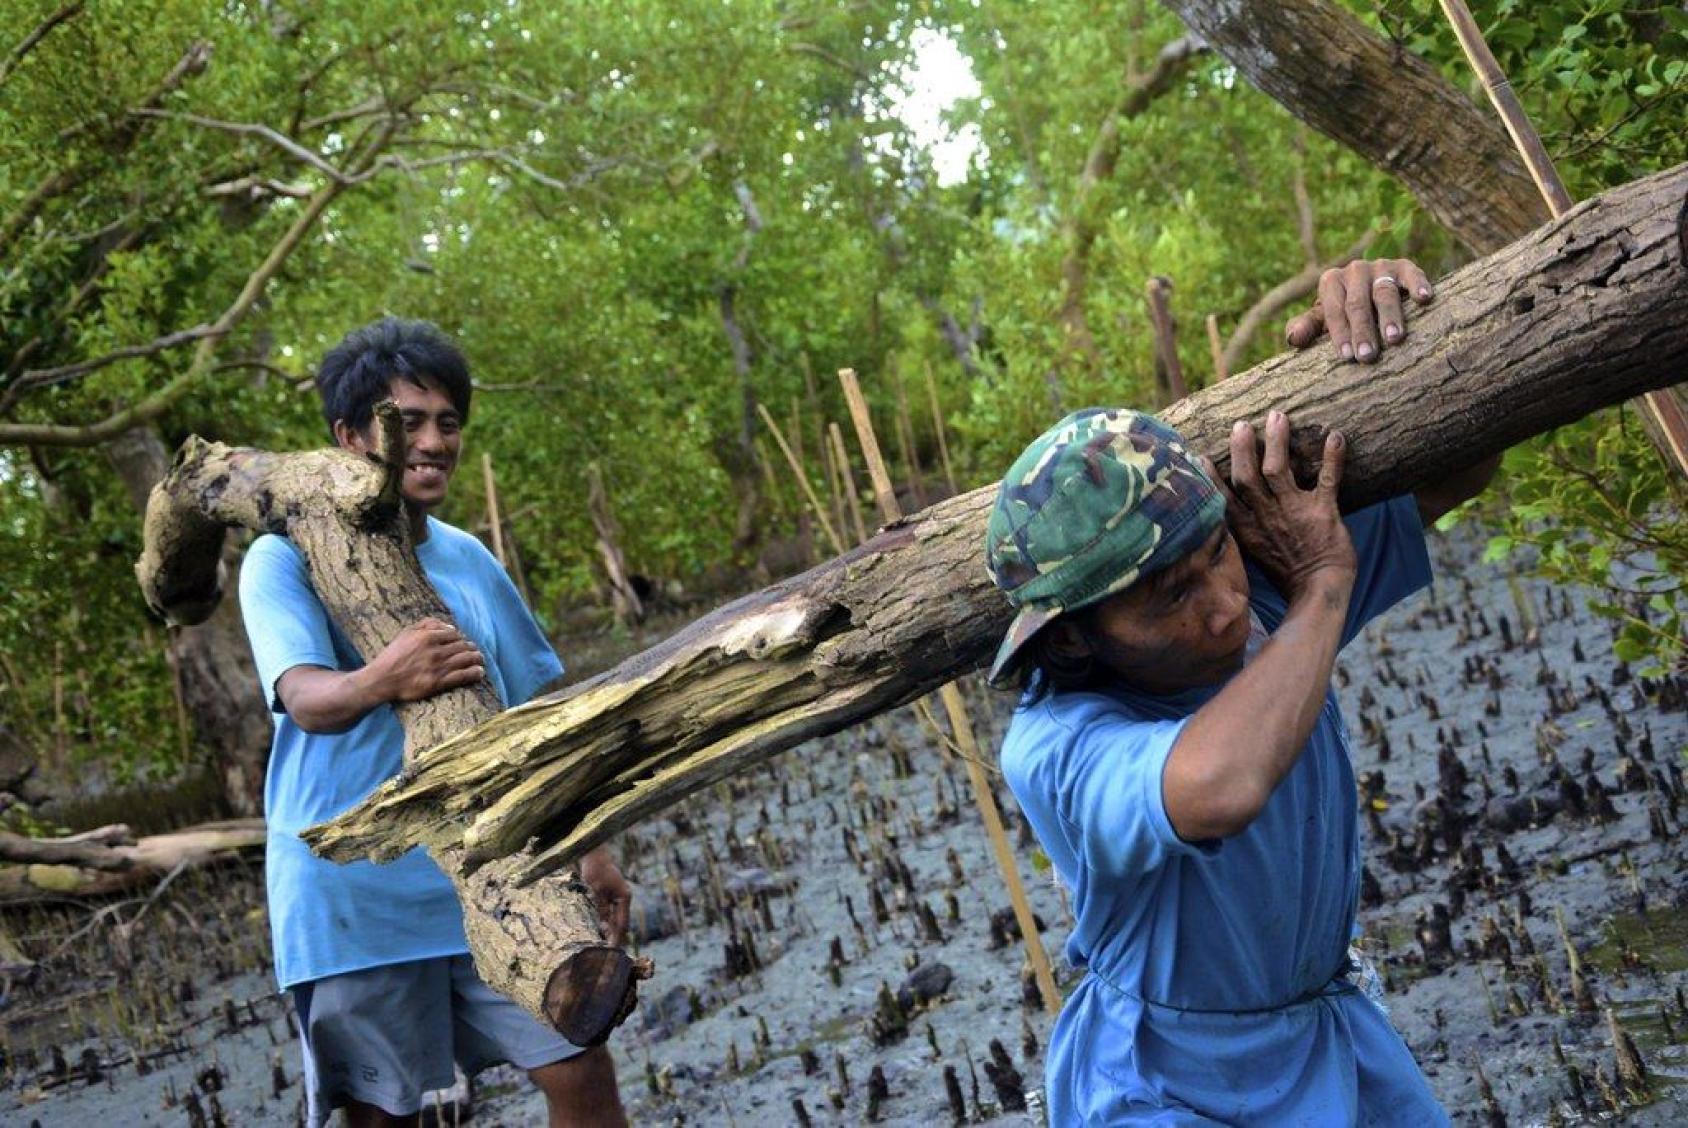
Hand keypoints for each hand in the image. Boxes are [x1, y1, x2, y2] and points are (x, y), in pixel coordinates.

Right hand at [365, 616, 483, 702]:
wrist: (381, 680)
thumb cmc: (392, 656)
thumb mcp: (406, 633)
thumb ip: (426, 625)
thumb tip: (448, 626)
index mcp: (427, 637)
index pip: (454, 634)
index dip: (461, 639)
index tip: (463, 643)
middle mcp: (435, 651)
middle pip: (463, 647)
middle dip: (472, 649)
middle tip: (476, 652)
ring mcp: (438, 667)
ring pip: (466, 659)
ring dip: (477, 659)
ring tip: (480, 660)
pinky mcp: (438, 682)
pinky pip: (463, 676)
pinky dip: (475, 673)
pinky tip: (480, 673)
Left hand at [579, 846, 630, 946]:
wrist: (593, 854)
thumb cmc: (595, 869)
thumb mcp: (596, 891)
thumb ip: (602, 909)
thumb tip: (605, 928)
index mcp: (624, 897)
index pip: (622, 924)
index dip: (618, 938)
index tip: (613, 952)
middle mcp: (623, 898)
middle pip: (620, 923)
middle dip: (615, 937)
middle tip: (608, 954)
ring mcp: (617, 896)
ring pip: (615, 919)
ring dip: (609, 931)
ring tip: (603, 946)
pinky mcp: (609, 895)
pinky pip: (609, 912)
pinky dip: (605, 922)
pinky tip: (600, 930)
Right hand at [1204, 410, 1354, 603]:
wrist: (1319, 590)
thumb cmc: (1287, 573)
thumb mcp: (1253, 553)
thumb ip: (1240, 529)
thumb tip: (1224, 513)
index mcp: (1248, 528)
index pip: (1224, 497)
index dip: (1211, 476)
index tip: (1200, 455)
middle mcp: (1267, 516)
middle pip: (1248, 476)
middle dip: (1243, 448)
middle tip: (1242, 425)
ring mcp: (1295, 512)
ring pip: (1280, 470)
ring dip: (1277, 441)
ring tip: (1277, 416)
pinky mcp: (1323, 512)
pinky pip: (1328, 479)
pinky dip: (1333, 457)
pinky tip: (1335, 436)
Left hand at [1285, 258, 1434, 362]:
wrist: (1369, 291)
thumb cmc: (1341, 314)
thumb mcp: (1321, 321)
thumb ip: (1306, 328)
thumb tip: (1294, 338)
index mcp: (1330, 281)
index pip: (1334, 310)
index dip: (1340, 333)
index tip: (1347, 357)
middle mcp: (1354, 270)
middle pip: (1358, 303)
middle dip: (1362, 331)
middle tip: (1368, 356)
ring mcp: (1380, 266)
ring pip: (1384, 292)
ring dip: (1389, 316)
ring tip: (1394, 339)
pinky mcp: (1404, 266)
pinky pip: (1412, 273)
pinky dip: (1418, 284)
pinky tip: (1424, 299)